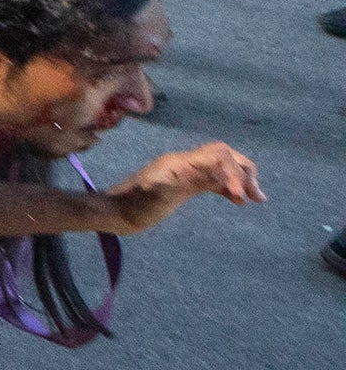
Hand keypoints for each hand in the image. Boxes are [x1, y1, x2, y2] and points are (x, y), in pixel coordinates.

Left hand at [109, 140, 263, 227]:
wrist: (113, 213)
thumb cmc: (130, 206)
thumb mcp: (151, 195)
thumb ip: (174, 182)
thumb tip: (198, 171)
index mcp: (179, 163)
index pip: (217, 156)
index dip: (233, 172)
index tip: (241, 196)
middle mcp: (184, 164)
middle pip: (224, 157)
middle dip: (243, 172)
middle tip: (256, 195)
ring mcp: (186, 174)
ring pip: (222, 168)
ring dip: (240, 179)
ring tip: (256, 198)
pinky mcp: (185, 185)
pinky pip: (213, 180)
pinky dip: (229, 187)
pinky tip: (239, 200)